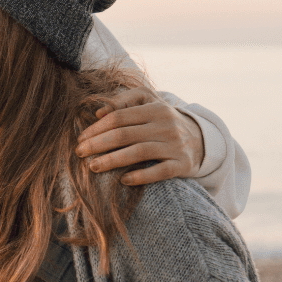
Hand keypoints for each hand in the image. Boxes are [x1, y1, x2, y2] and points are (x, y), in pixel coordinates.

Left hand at [76, 88, 204, 185]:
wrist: (201, 140)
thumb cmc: (164, 121)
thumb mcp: (149, 103)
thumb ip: (124, 101)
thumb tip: (98, 112)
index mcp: (155, 108)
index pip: (119, 117)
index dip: (96, 128)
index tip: (80, 139)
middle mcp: (166, 125)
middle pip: (124, 134)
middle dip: (98, 144)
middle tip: (79, 153)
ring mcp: (175, 145)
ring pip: (139, 152)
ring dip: (112, 160)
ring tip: (93, 167)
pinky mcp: (182, 164)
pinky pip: (160, 172)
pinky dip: (141, 176)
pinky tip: (123, 180)